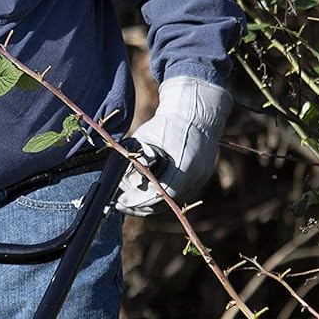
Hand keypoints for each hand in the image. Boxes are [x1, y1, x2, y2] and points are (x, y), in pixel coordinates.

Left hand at [116, 76, 231, 216]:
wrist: (198, 111)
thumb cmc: (169, 122)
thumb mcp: (146, 138)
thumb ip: (133, 158)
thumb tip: (117, 179)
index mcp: (183, 167)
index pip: (158, 196)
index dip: (137, 202)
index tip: (119, 202)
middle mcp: (195, 177)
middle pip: (165, 204)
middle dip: (140, 207)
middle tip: (120, 204)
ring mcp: (200, 179)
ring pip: (171, 201)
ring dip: (150, 203)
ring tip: (130, 200)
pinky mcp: (200, 178)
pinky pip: (179, 194)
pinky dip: (162, 195)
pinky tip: (146, 191)